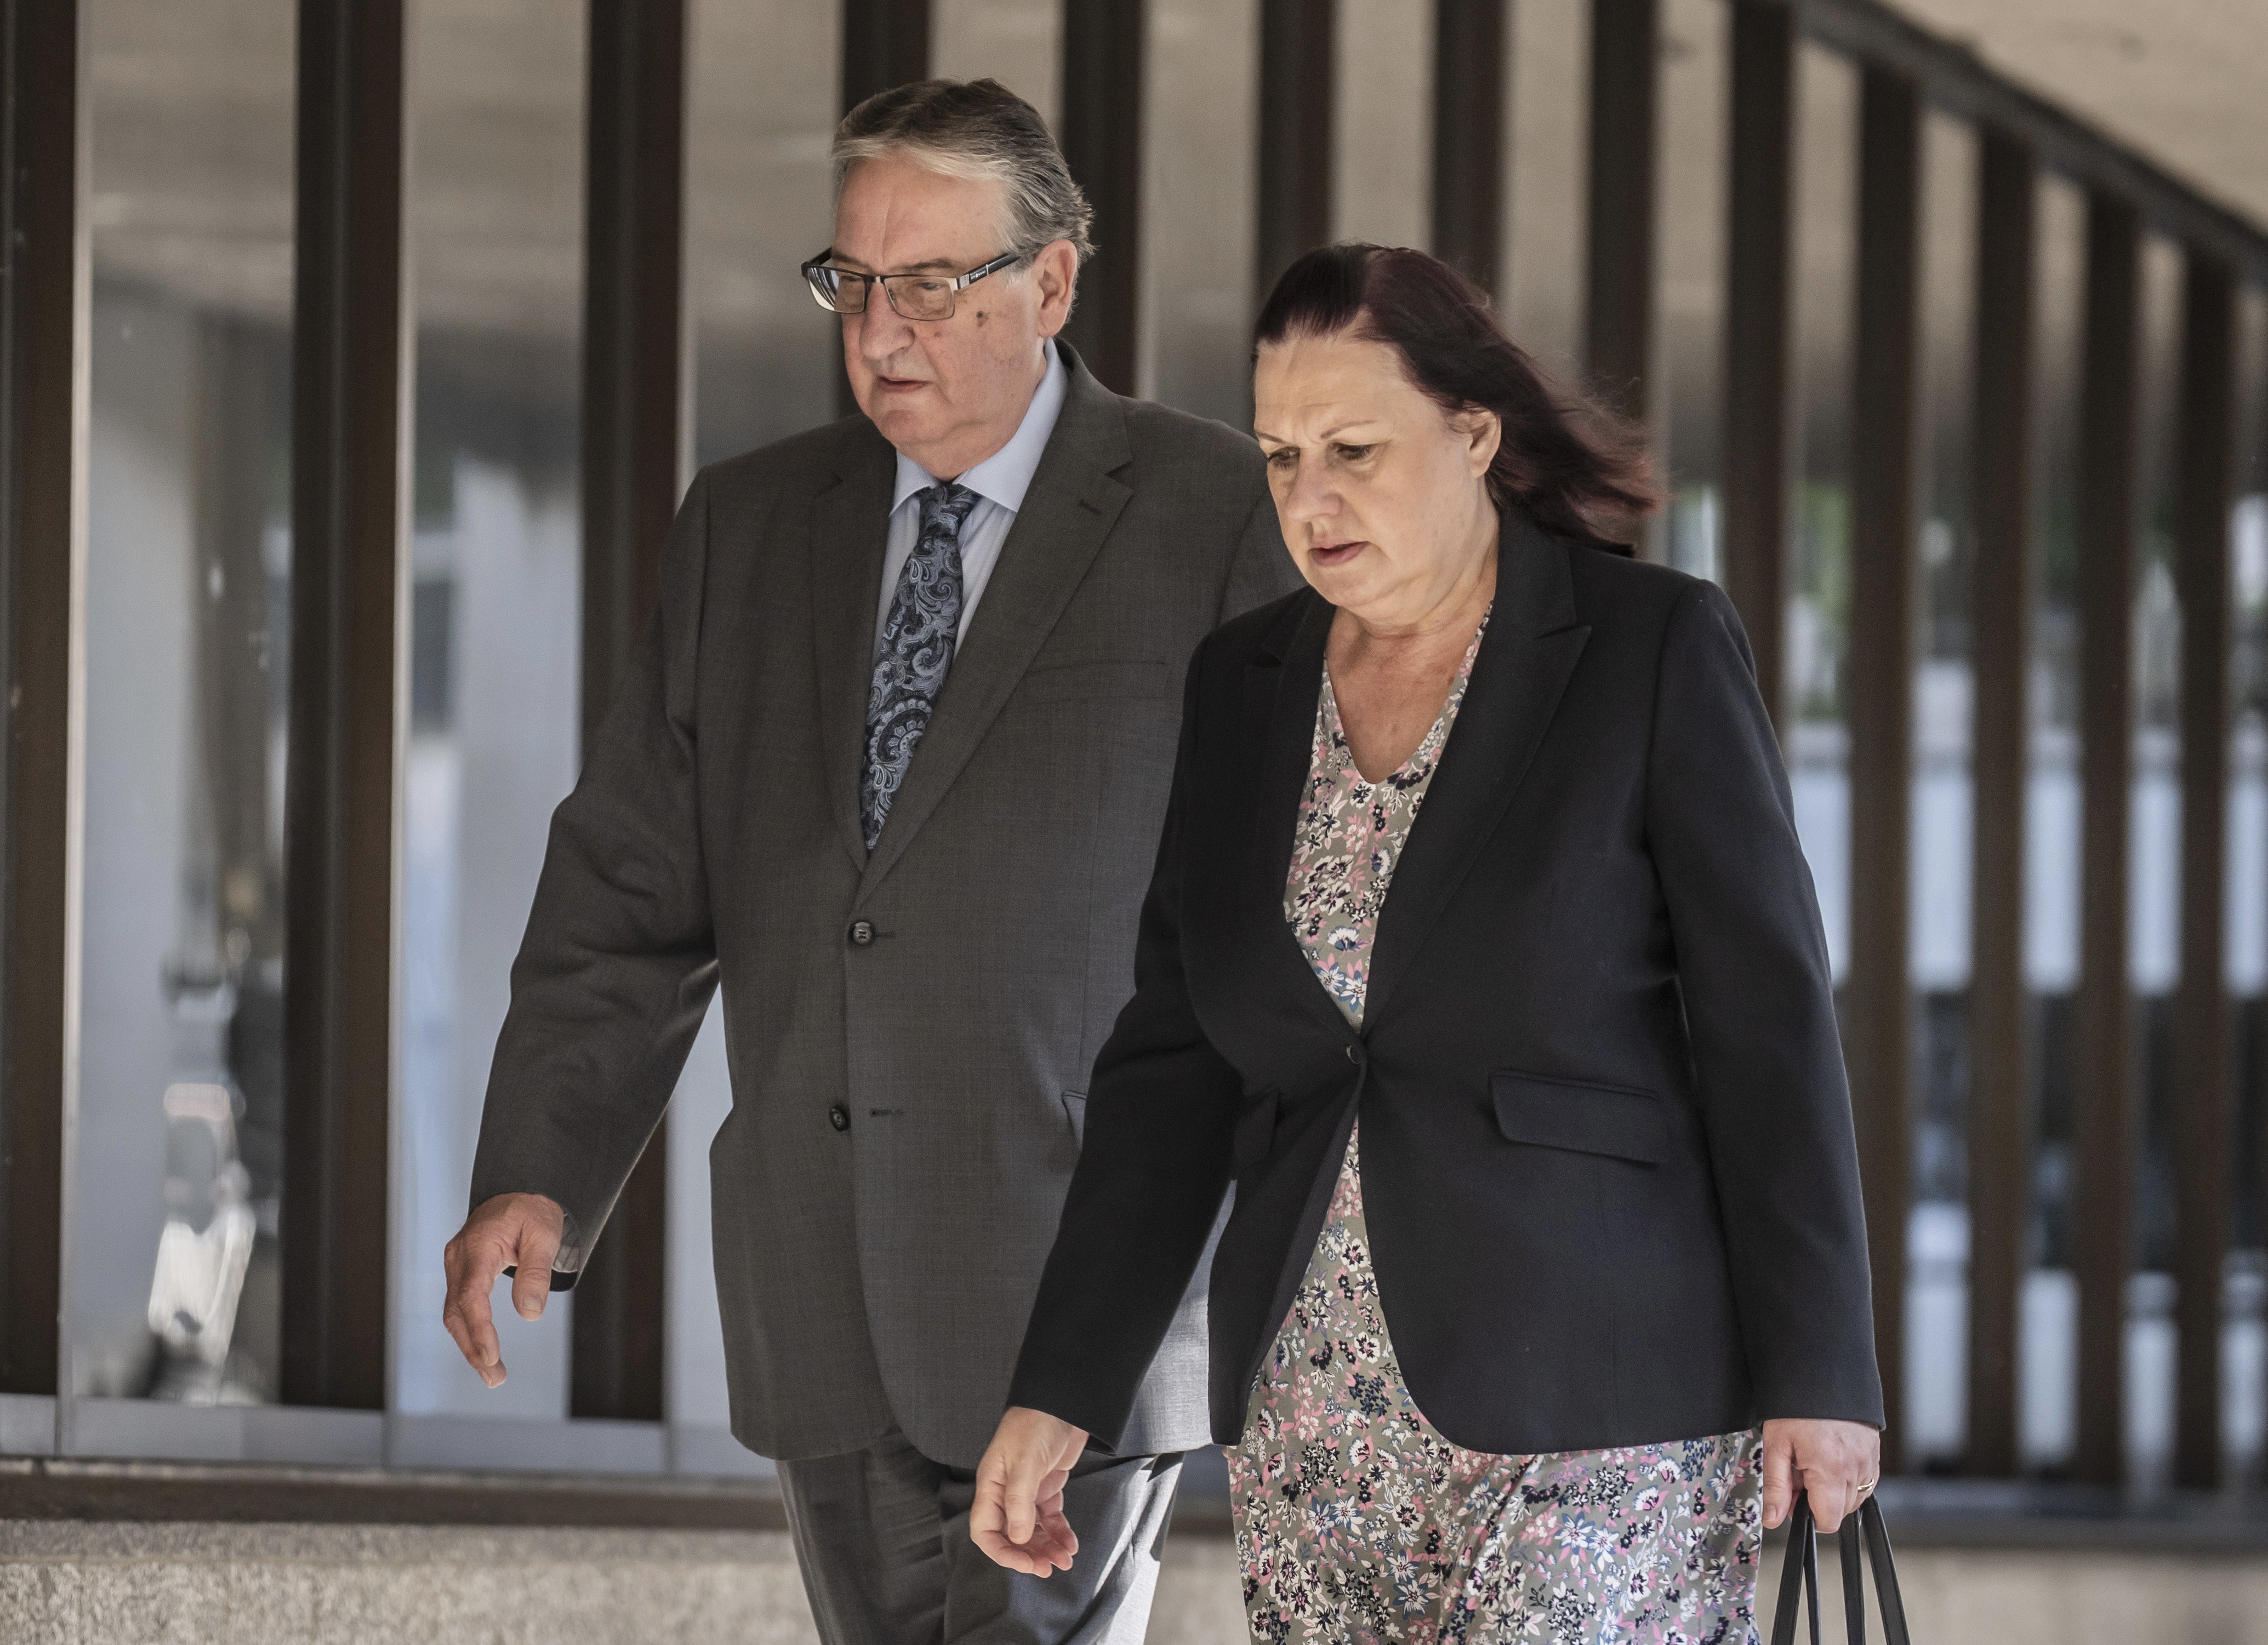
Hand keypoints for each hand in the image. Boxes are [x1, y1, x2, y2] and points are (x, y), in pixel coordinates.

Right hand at [441, 1192, 564, 1388]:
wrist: (517, 1193)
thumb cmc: (532, 1212)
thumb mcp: (544, 1235)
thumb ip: (536, 1272)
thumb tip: (530, 1314)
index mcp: (478, 1246)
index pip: (471, 1295)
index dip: (479, 1329)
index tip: (491, 1356)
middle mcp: (458, 1258)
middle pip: (457, 1311)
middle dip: (473, 1347)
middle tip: (495, 1377)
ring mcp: (455, 1266)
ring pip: (454, 1313)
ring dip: (470, 1345)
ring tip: (493, 1376)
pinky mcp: (460, 1273)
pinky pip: (460, 1306)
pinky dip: (470, 1331)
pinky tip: (483, 1352)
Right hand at [970, 1407, 1089, 1576]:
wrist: (1064, 1400)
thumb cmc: (1036, 1423)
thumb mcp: (1025, 1461)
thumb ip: (1020, 1500)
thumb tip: (1017, 1538)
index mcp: (991, 1485)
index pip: (985, 1530)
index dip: (1001, 1552)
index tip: (1024, 1563)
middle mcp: (1006, 1491)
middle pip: (1011, 1535)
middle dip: (1028, 1554)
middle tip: (1048, 1569)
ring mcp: (1027, 1490)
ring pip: (1032, 1530)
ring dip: (1046, 1547)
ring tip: (1065, 1561)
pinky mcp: (1047, 1486)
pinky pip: (1050, 1517)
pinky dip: (1060, 1532)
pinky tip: (1071, 1543)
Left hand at [1760, 1417, 1880, 1532]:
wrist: (1820, 1373)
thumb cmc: (1796, 1408)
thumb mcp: (1776, 1446)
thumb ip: (1776, 1487)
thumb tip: (1772, 1520)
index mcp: (1831, 1469)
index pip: (1828, 1521)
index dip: (1808, 1516)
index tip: (1795, 1498)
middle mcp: (1855, 1468)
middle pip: (1840, 1511)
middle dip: (1818, 1500)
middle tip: (1800, 1472)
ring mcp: (1869, 1460)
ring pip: (1854, 1498)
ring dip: (1834, 1490)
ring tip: (1814, 1462)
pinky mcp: (1875, 1452)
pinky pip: (1865, 1482)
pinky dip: (1848, 1478)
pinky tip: (1830, 1459)